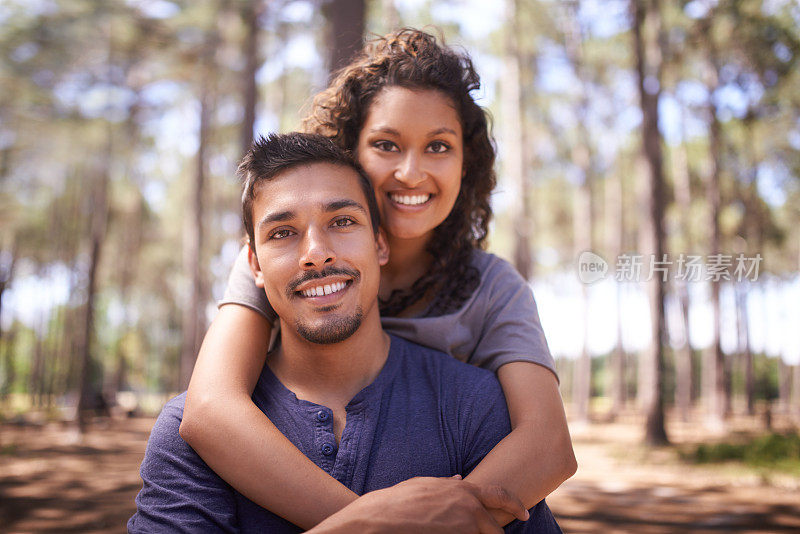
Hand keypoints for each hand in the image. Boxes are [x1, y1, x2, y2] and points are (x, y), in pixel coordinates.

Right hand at [308, 476, 528, 533]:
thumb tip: (459, 479)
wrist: (380, 520)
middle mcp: (469, 509)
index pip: (500, 496)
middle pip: (495, 528)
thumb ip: (446, 484)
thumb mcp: (424, 485)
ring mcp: (464, 529)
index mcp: (463, 491)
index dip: (515, 506)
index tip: (524, 514)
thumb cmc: (398, 501)